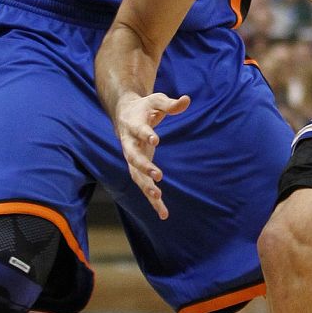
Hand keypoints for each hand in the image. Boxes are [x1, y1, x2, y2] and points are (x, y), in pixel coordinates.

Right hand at [114, 91, 190, 217]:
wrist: (124, 115)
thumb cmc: (144, 107)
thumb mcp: (157, 100)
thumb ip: (171, 104)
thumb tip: (187, 100)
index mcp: (133, 125)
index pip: (139, 131)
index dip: (146, 134)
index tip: (155, 140)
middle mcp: (129, 144)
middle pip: (133, 158)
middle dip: (144, 167)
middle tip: (158, 175)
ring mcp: (132, 159)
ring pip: (136, 176)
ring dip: (146, 188)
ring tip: (158, 200)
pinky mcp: (137, 169)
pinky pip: (143, 186)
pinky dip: (152, 200)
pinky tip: (163, 213)